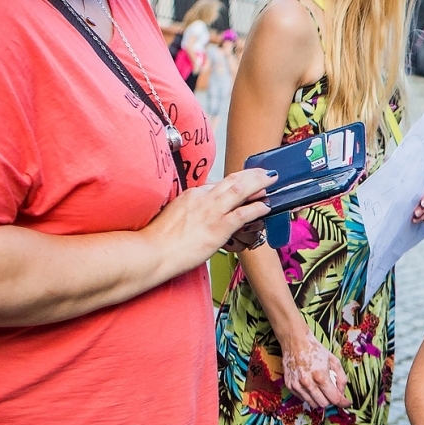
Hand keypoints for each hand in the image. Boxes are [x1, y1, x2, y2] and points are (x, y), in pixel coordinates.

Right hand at [145, 168, 273, 272]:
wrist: (152, 252)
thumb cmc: (159, 240)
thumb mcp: (174, 216)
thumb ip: (189, 211)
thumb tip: (198, 216)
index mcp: (192, 195)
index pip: (218, 184)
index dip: (235, 182)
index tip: (245, 181)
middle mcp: (203, 198)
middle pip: (232, 180)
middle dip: (251, 175)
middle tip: (265, 172)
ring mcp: (212, 212)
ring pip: (241, 191)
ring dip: (259, 184)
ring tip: (271, 180)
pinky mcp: (218, 227)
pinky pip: (243, 214)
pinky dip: (257, 208)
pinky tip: (266, 206)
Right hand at [278, 323, 349, 409]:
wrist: (296, 341)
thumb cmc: (315, 350)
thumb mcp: (334, 361)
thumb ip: (341, 378)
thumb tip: (342, 392)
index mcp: (320, 376)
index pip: (334, 398)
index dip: (342, 402)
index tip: (346, 403)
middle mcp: (307, 383)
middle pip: (323, 404)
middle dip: (331, 400)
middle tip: (333, 393)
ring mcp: (297, 385)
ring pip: (312, 404)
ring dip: (320, 400)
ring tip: (322, 389)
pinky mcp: (290, 385)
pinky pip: (303, 398)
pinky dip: (310, 396)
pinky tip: (312, 386)